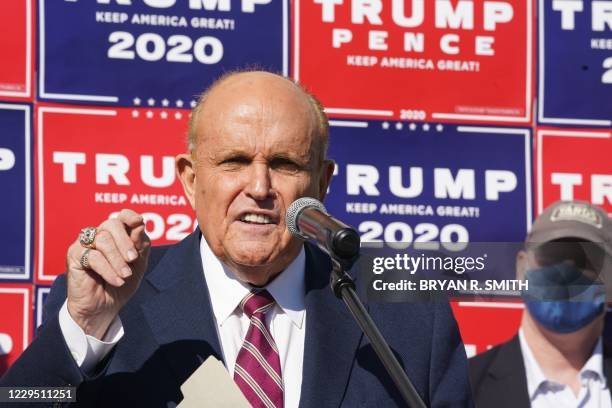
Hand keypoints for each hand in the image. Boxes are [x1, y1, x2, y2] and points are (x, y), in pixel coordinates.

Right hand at [66, 209, 150, 339]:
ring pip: (103, 240)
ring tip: (125, 275)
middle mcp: (98, 235)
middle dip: (126, 242)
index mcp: (116, 235)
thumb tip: (140, 224)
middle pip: (112, 224)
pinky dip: (108, 270)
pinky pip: (93, 257)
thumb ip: (140, 245)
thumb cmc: (121, 282)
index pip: (121, 217)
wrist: (104, 308)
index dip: (130, 216)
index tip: (139, 222)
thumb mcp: (138, 265)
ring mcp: (85, 245)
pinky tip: (117, 281)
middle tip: (133, 259)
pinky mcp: (74, 257)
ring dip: (118, 259)